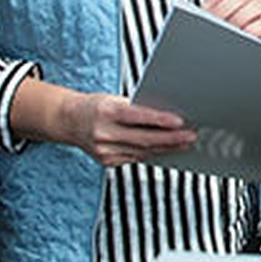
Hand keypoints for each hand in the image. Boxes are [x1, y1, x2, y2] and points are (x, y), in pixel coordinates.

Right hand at [59, 91, 196, 167]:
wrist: (69, 122)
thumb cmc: (96, 106)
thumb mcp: (114, 100)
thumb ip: (136, 108)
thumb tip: (166, 115)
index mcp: (106, 112)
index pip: (138, 117)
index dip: (161, 120)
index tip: (180, 122)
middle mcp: (104, 133)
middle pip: (144, 139)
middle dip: (172, 139)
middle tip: (191, 136)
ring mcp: (104, 150)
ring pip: (143, 152)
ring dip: (167, 148)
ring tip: (185, 143)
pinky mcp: (107, 161)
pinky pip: (135, 158)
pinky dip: (152, 153)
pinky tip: (166, 149)